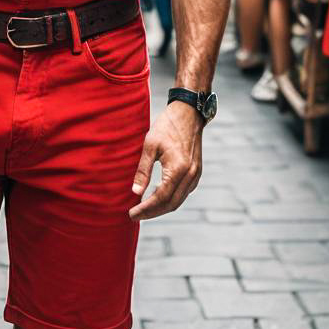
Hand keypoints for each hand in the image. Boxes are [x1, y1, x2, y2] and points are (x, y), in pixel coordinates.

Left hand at [129, 100, 202, 220]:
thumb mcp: (150, 145)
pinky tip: (157, 198)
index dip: (145, 209)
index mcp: (178, 169)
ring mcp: (196, 175)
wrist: (188, 113)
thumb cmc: (167, 126)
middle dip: (152, 212)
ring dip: (161, 208)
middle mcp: (190, 175)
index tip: (131, 214)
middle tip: (135, 215)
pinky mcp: (197, 173)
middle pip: (171, 204)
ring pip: (178, 201)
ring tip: (144, 210)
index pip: (160, 198)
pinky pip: (183, 193)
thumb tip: (135, 192)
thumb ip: (143, 170)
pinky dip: (170, 199)